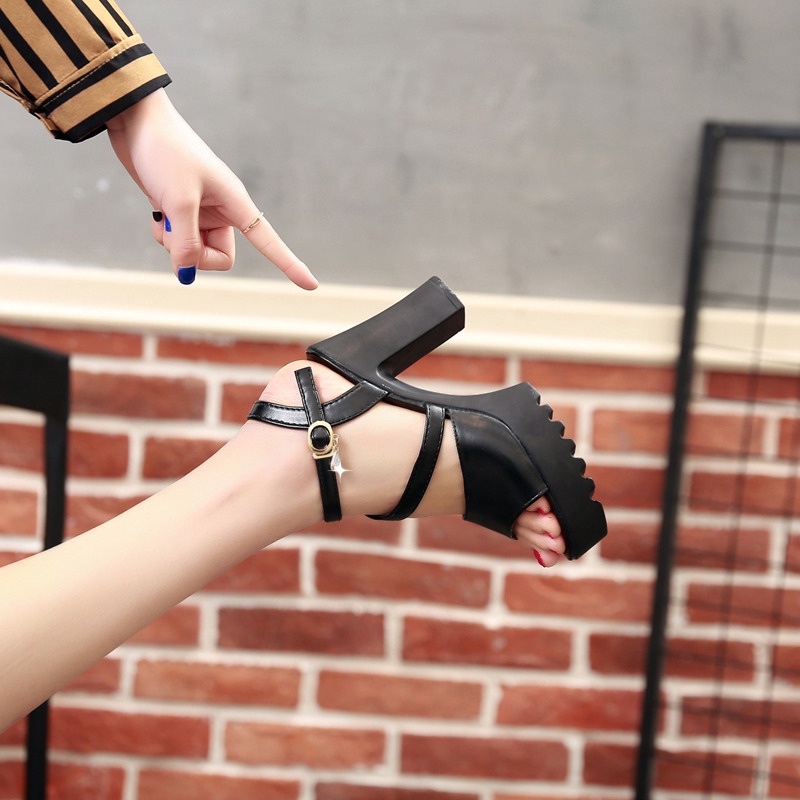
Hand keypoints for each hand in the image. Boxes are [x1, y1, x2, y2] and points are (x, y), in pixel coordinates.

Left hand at [105, 89, 316, 288]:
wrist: (137, 121)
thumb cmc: (164, 152)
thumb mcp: (176, 201)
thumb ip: (185, 242)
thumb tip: (186, 274)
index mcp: (236, 203)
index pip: (270, 241)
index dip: (289, 264)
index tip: (311, 285)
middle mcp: (223, 211)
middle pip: (220, 258)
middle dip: (195, 255)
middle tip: (175, 235)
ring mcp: (202, 213)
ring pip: (196, 252)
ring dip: (175, 243)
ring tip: (162, 216)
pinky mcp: (183, 211)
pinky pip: (179, 241)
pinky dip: (165, 235)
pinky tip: (156, 214)